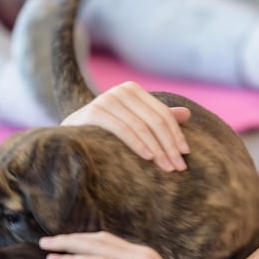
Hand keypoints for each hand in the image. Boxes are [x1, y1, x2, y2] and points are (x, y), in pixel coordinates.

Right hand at [63, 82, 190, 171]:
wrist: (70, 136)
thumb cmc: (107, 131)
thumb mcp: (135, 122)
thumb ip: (158, 118)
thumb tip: (187, 114)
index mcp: (133, 90)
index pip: (162, 114)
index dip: (176, 134)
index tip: (186, 154)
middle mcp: (121, 90)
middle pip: (155, 120)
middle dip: (169, 145)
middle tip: (179, 167)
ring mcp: (107, 99)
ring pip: (141, 126)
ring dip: (157, 149)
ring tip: (167, 167)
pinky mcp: (94, 111)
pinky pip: (123, 129)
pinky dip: (138, 144)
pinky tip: (148, 158)